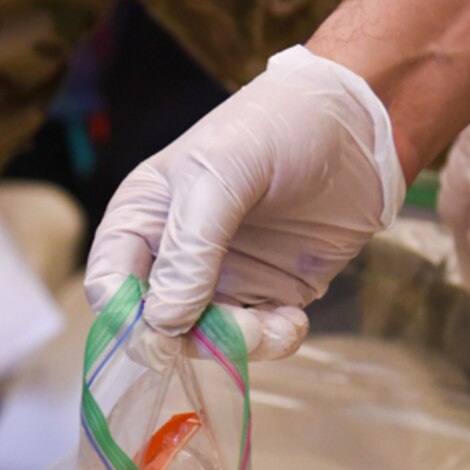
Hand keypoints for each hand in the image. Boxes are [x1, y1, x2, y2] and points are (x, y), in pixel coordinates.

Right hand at [85, 44, 403, 359]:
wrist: (360, 123)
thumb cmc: (276, 127)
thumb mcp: (220, 173)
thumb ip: (190, 248)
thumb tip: (161, 322)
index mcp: (140, 220)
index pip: (109, 286)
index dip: (128, 318)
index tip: (165, 330)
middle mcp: (172, 256)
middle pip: (155, 328)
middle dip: (192, 338)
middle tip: (240, 328)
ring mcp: (220, 279)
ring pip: (206, 342)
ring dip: (239, 345)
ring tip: (277, 323)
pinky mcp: (267, 294)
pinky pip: (256, 340)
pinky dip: (273, 341)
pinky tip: (295, 319)